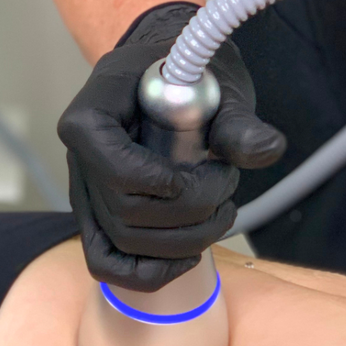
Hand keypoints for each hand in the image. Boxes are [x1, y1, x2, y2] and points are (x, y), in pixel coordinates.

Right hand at [58, 2, 286, 291]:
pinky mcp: (99, 219)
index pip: (114, 169)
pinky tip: (187, 254)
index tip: (200, 171)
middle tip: (226, 183)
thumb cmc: (184, 73)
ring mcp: (87, 194)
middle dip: (190, 210)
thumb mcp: (214, 82)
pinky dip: (149, 272)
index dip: (160, 182)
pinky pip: (109, 264)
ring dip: (185, 239)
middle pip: (126, 213)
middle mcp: (80, 160)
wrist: (165, 78)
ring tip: (219, 210)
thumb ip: (235, 119)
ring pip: (125, 243)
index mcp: (91, 118)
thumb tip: (265, 150)